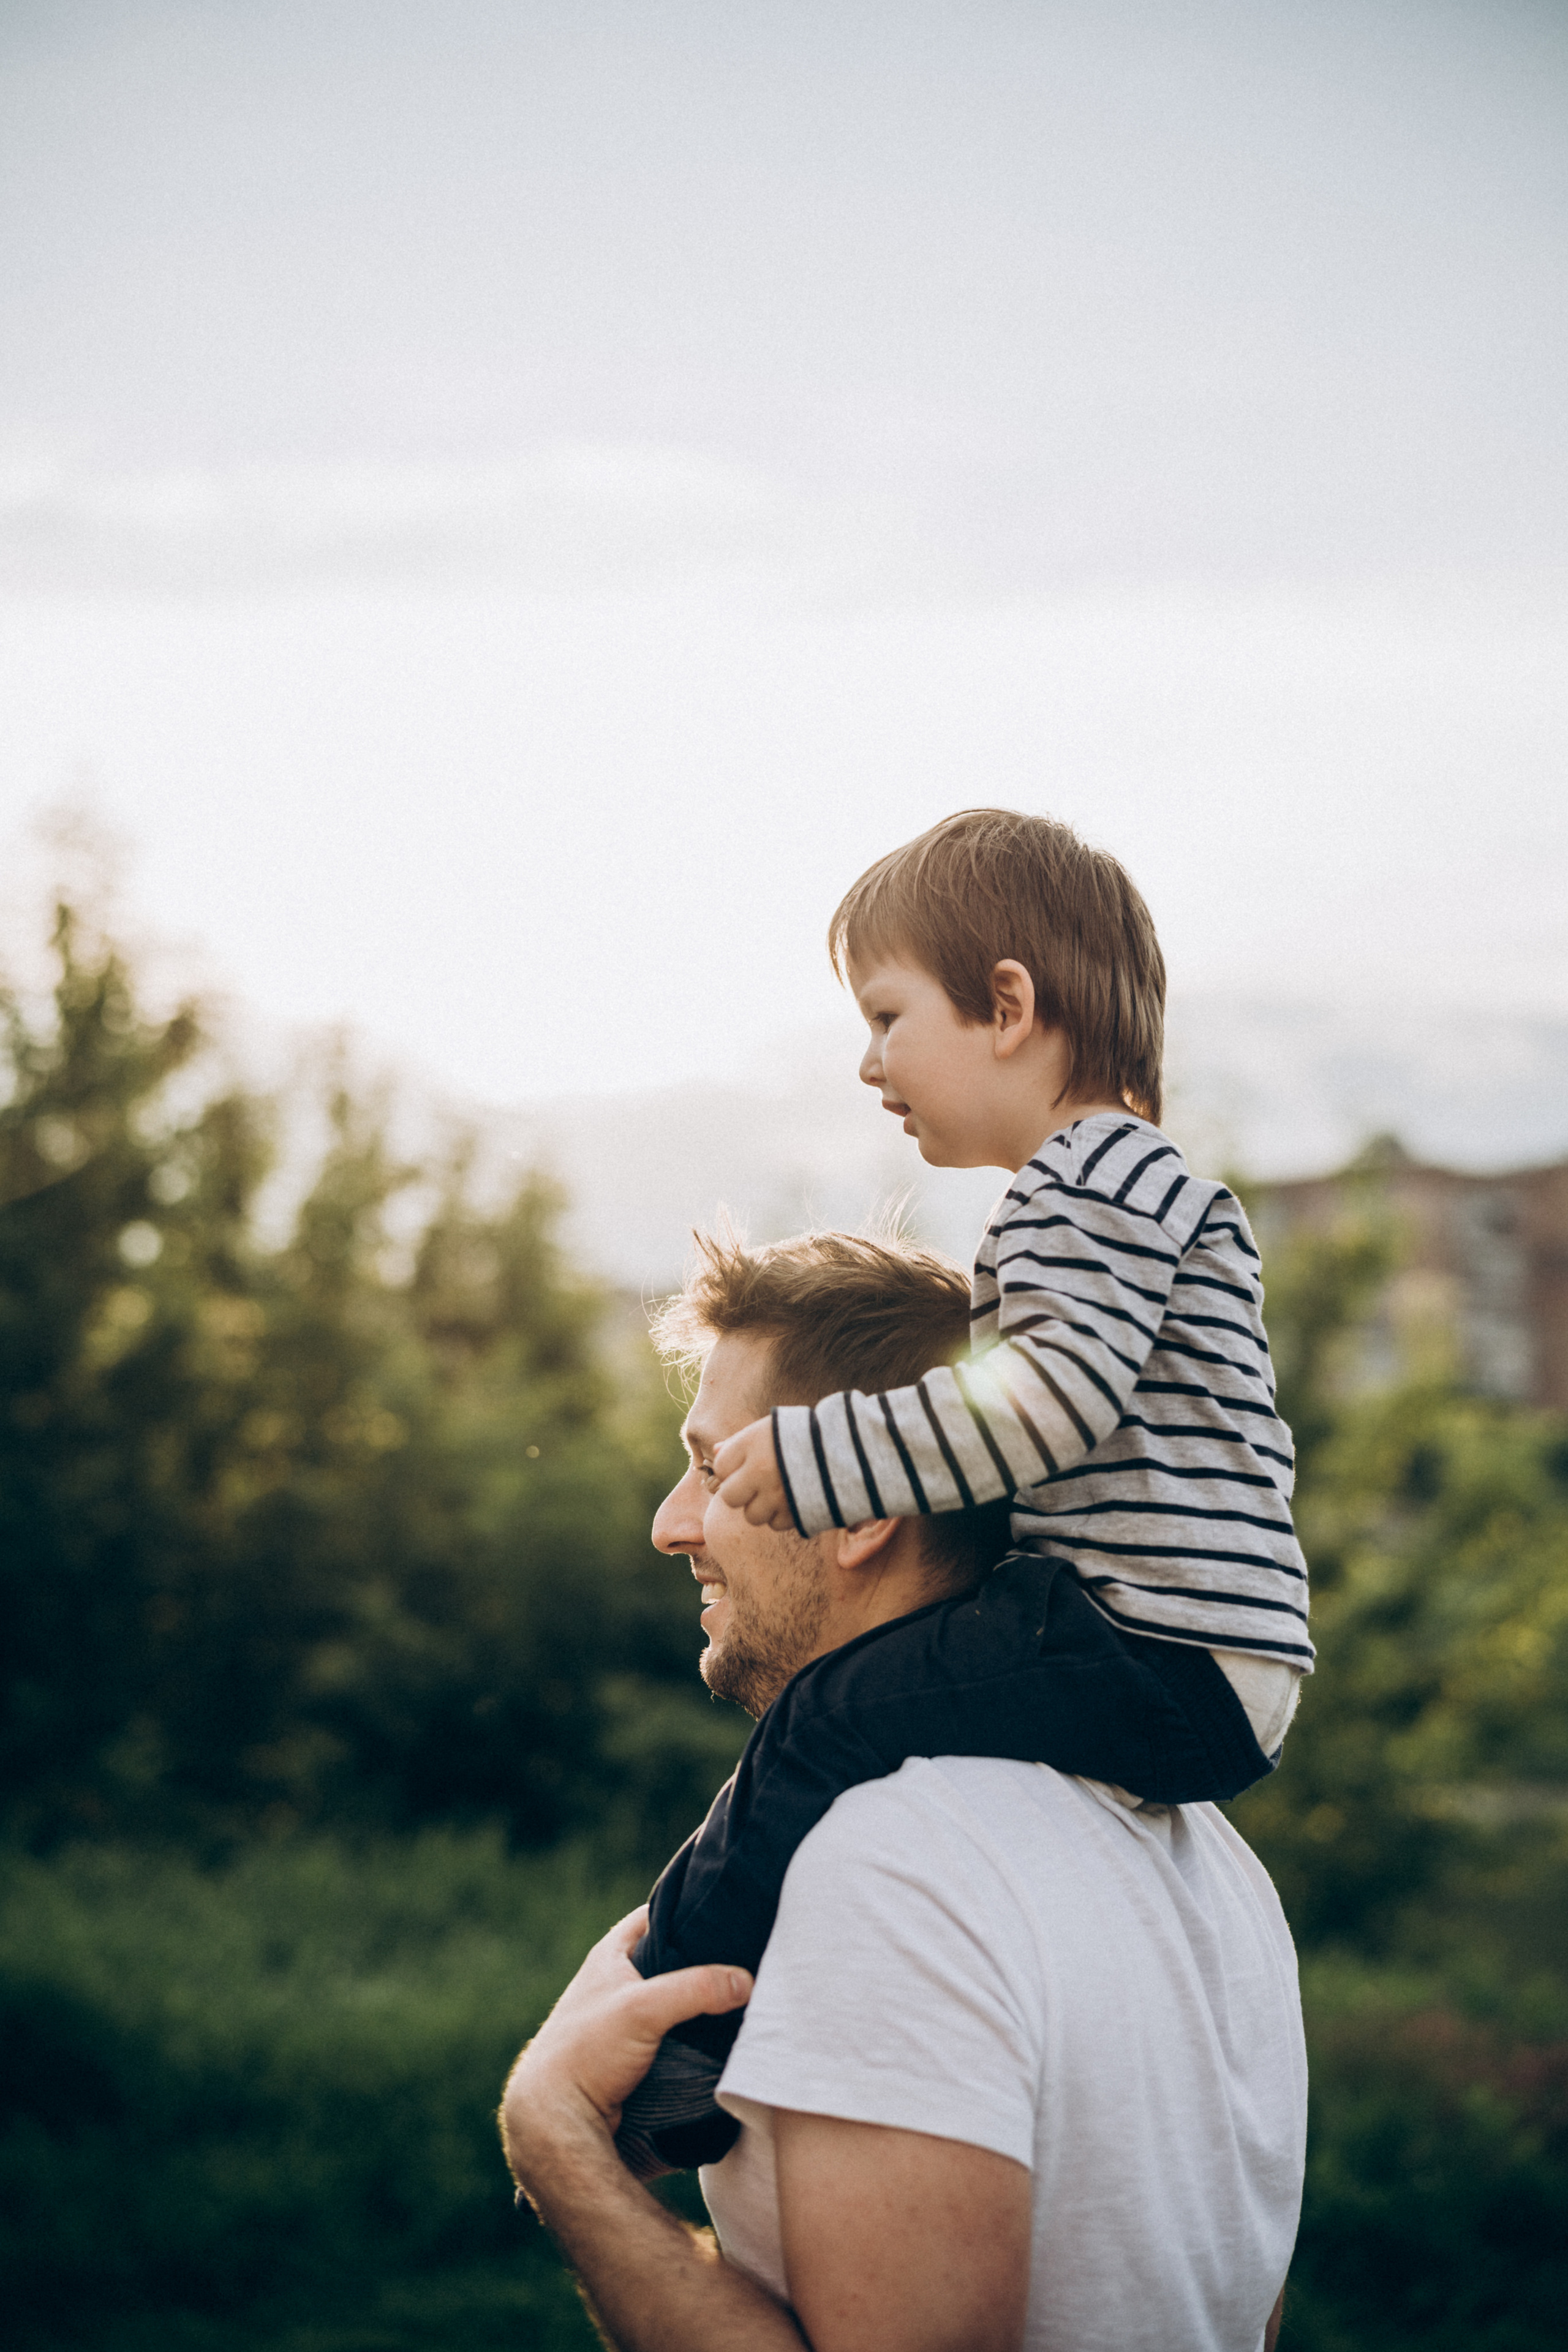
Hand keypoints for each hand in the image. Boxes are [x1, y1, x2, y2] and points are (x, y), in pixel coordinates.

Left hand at [500, 1906, 752, 2193]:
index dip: (690, 1908)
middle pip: (676, 1962)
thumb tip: (748, 1982)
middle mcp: (620, 1984)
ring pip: (681, 2003)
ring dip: (708, 2006)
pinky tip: (729, 2039)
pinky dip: (701, 2038)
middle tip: (751, 1961)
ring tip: (751, 2000)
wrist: (559, 2124)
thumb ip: (696, 1988)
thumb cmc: (585, 2054)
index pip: (658, 1914)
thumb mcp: (642, 2008)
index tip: (729, 1912)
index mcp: (611, 1956)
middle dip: (709, 1963)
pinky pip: (681, 2038)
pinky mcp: (641, 2058)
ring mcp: (630, 2023)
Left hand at [711, 1416, 796, 1531]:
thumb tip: (716, 1452)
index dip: (730, 1468)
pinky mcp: (795, 1513)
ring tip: (777, 1492)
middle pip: (730, 1497)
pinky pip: (775, 1524)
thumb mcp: (770, 1428)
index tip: (744, 1464)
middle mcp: (759, 1470)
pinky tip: (792, 1500)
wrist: (849, 1448)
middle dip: (739, 1493)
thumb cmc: (804, 1434)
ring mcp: (777, 1495)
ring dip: (761, 1507)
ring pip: (752, 1515)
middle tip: (755, 1485)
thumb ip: (741, 1441)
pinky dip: (781, 1516)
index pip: (722, 1466)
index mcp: (752, 1444)